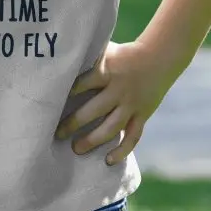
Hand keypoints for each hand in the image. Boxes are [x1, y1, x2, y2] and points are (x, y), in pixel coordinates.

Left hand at [55, 40, 172, 164]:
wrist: (159, 56)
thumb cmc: (124, 54)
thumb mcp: (106, 50)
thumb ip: (89, 58)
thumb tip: (64, 60)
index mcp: (107, 70)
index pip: (82, 83)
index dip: (67, 94)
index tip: (51, 105)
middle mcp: (119, 89)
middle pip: (94, 109)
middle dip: (74, 122)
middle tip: (57, 134)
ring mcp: (132, 104)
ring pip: (112, 126)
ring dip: (93, 139)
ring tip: (76, 149)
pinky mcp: (143, 115)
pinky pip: (133, 136)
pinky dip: (122, 150)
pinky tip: (108, 160)